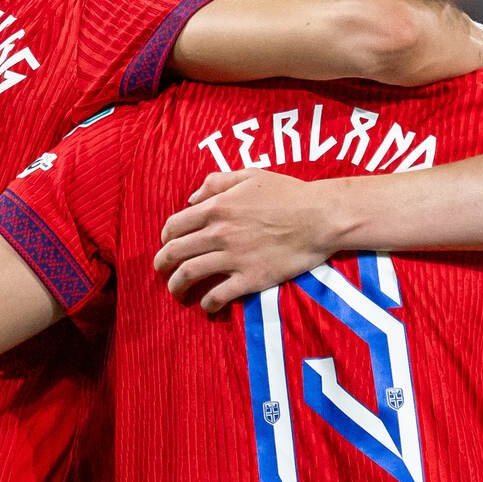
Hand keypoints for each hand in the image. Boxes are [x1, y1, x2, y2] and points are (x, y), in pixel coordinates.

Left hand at [154, 170, 338, 310]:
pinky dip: (207, 303)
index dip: (165, 237)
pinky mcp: (250, 278)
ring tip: (176, 292)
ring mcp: (233, 257)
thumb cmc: (289, 193)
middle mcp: (219, 233)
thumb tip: (192, 199)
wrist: (320, 217)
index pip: (175, 225)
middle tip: (161, 270)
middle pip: (175, 252)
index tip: (167, 244)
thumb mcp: (250, 176)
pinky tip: (207, 305)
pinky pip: (218, 295)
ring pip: (189, 275)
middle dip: (162, 264)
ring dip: (176, 286)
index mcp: (217, 207)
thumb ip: (217, 182)